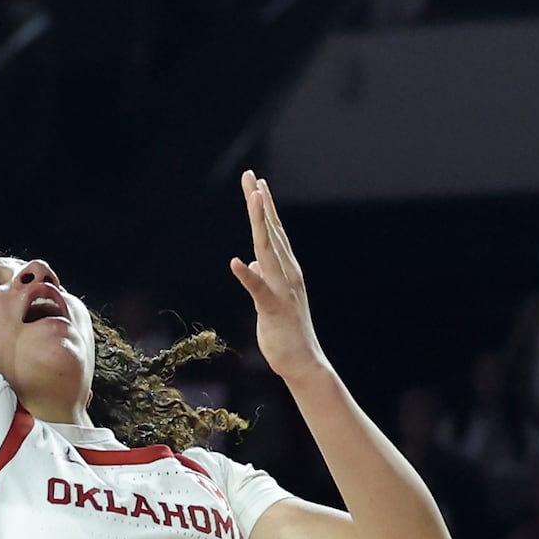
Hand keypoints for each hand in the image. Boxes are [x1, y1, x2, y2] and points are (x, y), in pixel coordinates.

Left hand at [227, 172, 327, 379]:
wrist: (302, 361)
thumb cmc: (285, 331)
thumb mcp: (269, 299)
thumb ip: (261, 278)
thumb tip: (251, 264)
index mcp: (285, 269)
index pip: (273, 232)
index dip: (264, 206)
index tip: (257, 182)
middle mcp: (287, 273)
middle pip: (271, 232)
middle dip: (261, 203)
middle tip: (252, 177)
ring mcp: (282, 289)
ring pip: (268, 250)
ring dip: (261, 224)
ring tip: (254, 199)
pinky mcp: (273, 308)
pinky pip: (258, 289)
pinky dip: (247, 276)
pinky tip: (236, 262)